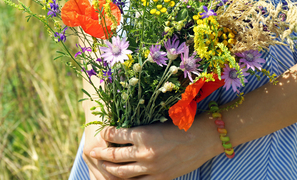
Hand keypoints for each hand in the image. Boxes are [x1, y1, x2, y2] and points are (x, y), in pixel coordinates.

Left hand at [89, 118, 220, 179]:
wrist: (204, 138)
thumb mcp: (157, 121)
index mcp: (143, 134)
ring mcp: (151, 168)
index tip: (101, 131)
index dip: (105, 133)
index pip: (115, 135)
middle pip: (114, 156)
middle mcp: (144, 152)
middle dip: (101, 154)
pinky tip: (122, 178)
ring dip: (109, 169)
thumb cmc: (182, 124)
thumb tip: (121, 131)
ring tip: (103, 166)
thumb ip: (139, 129)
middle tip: (92, 152)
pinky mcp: (160, 178)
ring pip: (122, 173)